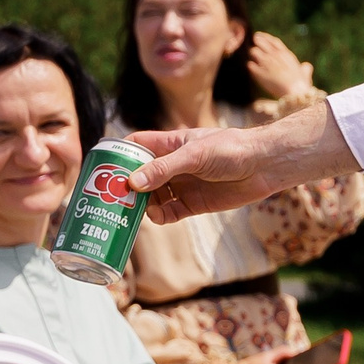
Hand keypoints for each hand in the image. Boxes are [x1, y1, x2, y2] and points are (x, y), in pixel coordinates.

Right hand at [127, 102, 357, 223]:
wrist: (264, 165)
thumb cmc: (231, 149)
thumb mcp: (194, 155)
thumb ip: (164, 169)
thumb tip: (132, 183)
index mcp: (169, 144)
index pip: (135, 147)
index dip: (117, 156)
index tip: (99, 169)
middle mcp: (172, 166)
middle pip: (138, 177)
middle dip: (123, 188)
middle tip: (105, 200)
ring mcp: (181, 185)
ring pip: (150, 198)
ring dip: (139, 206)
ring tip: (124, 213)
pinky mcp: (193, 204)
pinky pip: (168, 213)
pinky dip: (158, 217)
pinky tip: (152, 218)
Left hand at [245, 32, 315, 102]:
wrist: (295, 91)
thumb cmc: (302, 83)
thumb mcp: (306, 73)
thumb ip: (305, 68)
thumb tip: (306, 66)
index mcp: (285, 54)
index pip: (274, 41)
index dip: (266, 37)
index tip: (260, 35)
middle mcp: (274, 56)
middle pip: (261, 43)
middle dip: (257, 41)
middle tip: (254, 41)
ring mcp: (266, 64)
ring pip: (254, 52)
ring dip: (253, 53)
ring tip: (253, 56)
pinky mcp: (259, 73)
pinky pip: (250, 65)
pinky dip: (250, 65)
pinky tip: (251, 67)